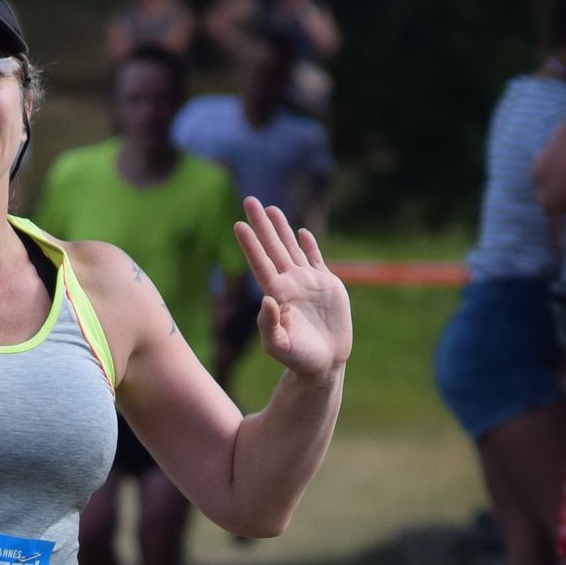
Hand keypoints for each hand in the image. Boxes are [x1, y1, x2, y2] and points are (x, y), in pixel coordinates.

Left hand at [238, 199, 350, 381]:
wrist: (324, 365)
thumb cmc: (297, 359)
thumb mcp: (279, 346)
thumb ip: (270, 325)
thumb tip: (267, 299)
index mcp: (276, 295)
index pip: (260, 263)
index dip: (250, 244)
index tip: (238, 225)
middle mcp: (290, 284)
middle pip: (273, 248)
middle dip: (262, 225)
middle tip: (248, 199)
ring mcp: (308, 282)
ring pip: (292, 248)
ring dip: (282, 228)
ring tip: (271, 208)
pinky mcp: (327, 285)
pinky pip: (316, 259)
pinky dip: (309, 245)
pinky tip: (302, 232)